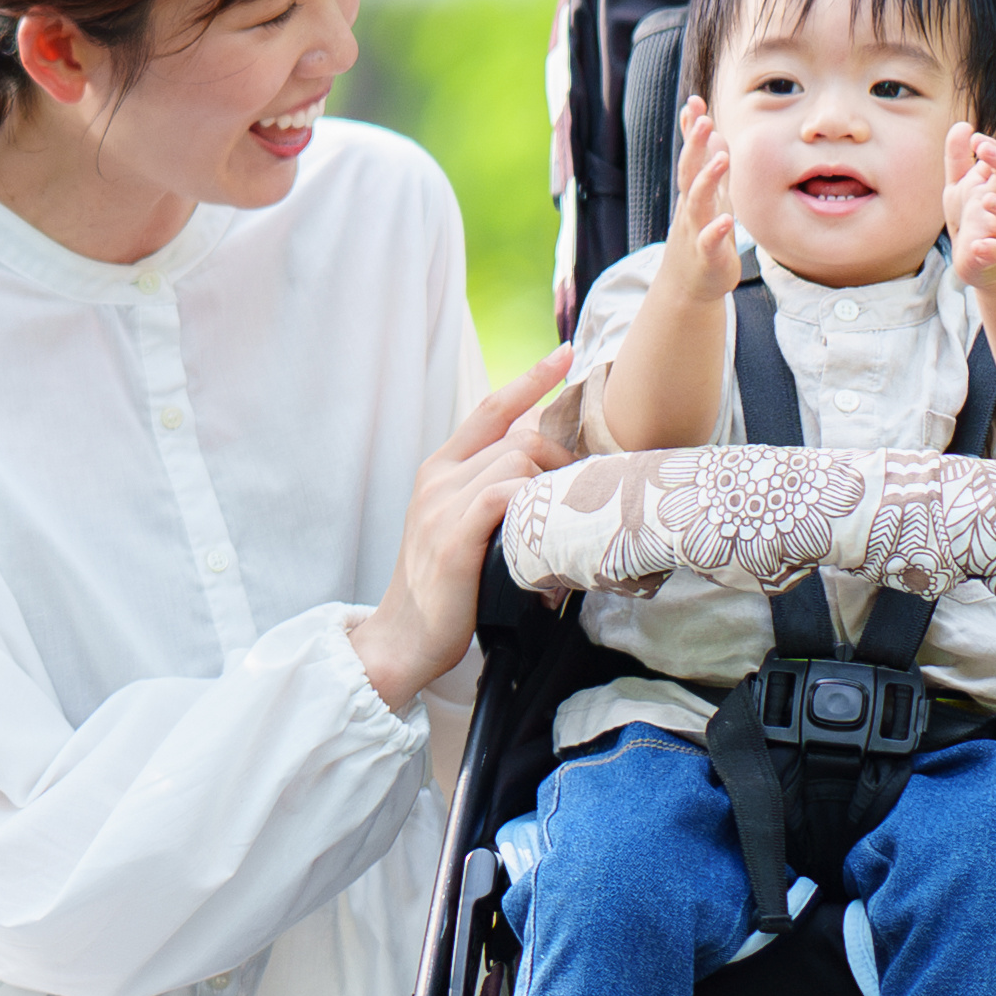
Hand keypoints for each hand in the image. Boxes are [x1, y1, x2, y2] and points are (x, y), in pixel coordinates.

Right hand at [354, 348, 590, 708]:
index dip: (528, 379)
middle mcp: (437, 480)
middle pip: (516, 435)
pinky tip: (551, 522)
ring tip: (577, 508)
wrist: (401, 639)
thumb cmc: (442, 590)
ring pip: (516, 460)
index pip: (489, 410)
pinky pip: (505, 497)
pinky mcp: (454, 538)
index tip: (562, 356)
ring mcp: (441, 506)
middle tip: (593, 472)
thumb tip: (546, 478)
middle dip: (564, 445)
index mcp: (438, 471)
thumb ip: (491, 495)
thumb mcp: (460, 528)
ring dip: (556, 478)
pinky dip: (534, 501)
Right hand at [663, 96, 742, 290]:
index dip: (691, 130)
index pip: (691, 154)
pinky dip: (715, 230)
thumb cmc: (702, 236)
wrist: (688, 285)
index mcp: (694, 191)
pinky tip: (726, 220)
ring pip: (697, 202)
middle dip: (695, 145)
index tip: (694, 102)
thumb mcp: (708, 196)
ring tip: (722, 158)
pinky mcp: (706, 255)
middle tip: (704, 120)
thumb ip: (708, 165)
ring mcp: (695, 230)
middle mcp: (690, 206)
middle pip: (689, 171)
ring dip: (708, 179)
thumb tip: (713, 131)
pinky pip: (708, 241)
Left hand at [941, 116, 995, 286]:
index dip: (992, 148)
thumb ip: (959, 157)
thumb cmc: (973, 218)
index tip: (976, 139)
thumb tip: (963, 125)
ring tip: (988, 200)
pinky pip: (993, 253)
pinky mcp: (987, 257)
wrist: (985, 264)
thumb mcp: (960, 185)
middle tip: (985, 149)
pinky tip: (980, 247)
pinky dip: (989, 251)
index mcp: (992, 186)